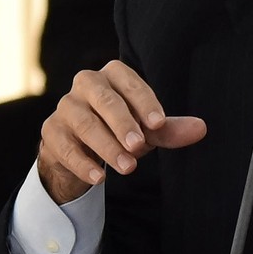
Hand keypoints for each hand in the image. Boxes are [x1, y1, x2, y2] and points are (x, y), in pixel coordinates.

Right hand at [38, 60, 206, 204]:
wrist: (80, 148)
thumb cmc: (119, 129)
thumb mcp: (146, 129)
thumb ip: (169, 129)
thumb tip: (201, 128)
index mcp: (112, 75)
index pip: (129, 83)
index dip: (144, 102)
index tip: (159, 123)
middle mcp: (85, 84)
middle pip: (104, 99)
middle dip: (123, 123)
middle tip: (139, 146)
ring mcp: (65, 107)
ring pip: (84, 123)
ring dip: (107, 146)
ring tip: (128, 167)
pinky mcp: (51, 132)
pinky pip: (65, 146)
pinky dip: (82, 163)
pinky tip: (99, 178)